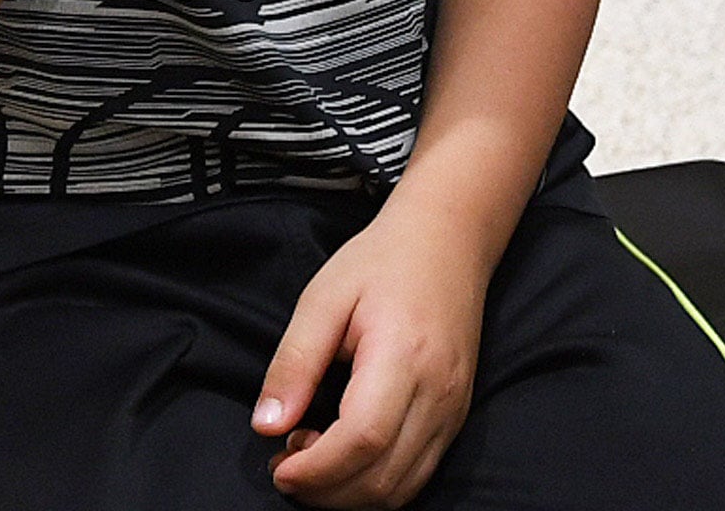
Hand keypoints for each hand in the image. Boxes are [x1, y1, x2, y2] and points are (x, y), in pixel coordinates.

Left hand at [256, 203, 489, 505]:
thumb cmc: (383, 261)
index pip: (362, 439)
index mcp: (404, 355)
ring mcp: (454, 407)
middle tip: (285, 462)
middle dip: (324, 491)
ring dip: (349, 494)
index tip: (277, 465)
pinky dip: (376, 484)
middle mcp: (439, 390)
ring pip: (402, 488)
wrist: (449, 239)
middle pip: (382, 479)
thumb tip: (267, 425)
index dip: (315, 469)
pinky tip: (347, 455)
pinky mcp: (457, 414)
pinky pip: (418, 474)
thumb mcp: (324, 298)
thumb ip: (294, 363)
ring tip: (314, 458)